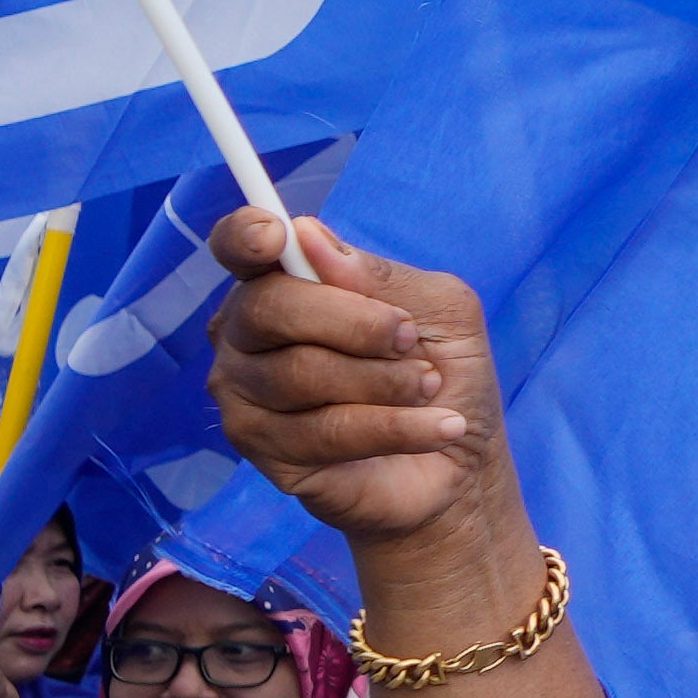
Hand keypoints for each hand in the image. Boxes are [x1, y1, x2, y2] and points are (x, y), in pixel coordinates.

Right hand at [208, 221, 517, 550]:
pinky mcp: (264, 451)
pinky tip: (437, 428)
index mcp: (283, 282)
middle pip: (269, 308)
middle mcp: (247, 334)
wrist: (460, 460)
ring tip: (428, 389)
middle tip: (410, 341)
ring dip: (386, 382)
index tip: (276, 237)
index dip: (245, 236)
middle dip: (355, 323)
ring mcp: (245, 393)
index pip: (237, 247)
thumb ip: (380, 276)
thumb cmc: (443, 373)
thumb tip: (309, 236)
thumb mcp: (439, 311)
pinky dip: (394, 427)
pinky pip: (323, 431)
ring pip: (300, 374)